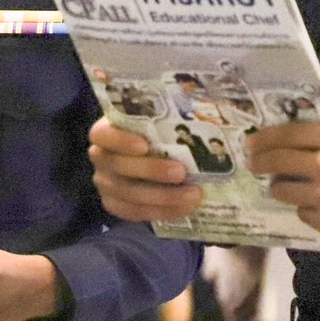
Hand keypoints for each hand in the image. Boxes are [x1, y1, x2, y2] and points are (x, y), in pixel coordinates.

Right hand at [87, 117, 203, 221]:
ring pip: (127, 193)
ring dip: (162, 197)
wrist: (166, 163)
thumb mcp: (169, 119)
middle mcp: (102, 157)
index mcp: (110, 129)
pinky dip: (159, 212)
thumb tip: (217, 107)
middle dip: (151, 171)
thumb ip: (179, 114)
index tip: (145, 144)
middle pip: (117, 166)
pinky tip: (183, 209)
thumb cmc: (167, 133)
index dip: (119, 140)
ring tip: (193, 195)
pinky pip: (132, 213)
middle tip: (181, 172)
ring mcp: (106, 182)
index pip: (101, 134)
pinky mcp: (115, 204)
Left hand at [247, 121, 319, 249]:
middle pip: (277, 161)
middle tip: (253, 164)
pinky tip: (317, 205)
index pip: (286, 134)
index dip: (264, 138)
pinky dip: (305, 208)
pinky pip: (302, 212)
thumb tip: (297, 137)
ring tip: (284, 186)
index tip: (252, 142)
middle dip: (260, 162)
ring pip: (282, 190)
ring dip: (279, 187)